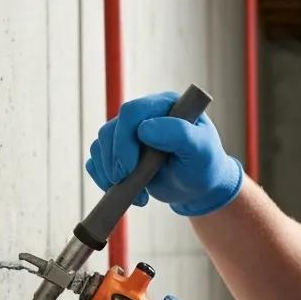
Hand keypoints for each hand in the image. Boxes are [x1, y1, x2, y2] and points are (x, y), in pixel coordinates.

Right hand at [86, 91, 243, 215]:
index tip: (130, 169)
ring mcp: (128, 134)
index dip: (124, 140)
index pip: (131, 112)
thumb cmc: (204, 165)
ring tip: (137, 194)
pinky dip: (103, 179)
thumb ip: (180, 134)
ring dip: (110, 174)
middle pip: (110, 130)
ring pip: (100, 145)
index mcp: (163, 105)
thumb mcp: (201, 150)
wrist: (198, 186)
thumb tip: (144, 129)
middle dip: (114, 160)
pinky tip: (125, 193)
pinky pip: (96, 161)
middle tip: (126, 182)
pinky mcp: (118, 153)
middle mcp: (142, 116)